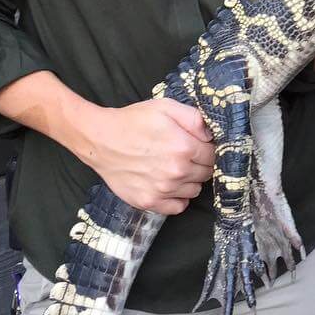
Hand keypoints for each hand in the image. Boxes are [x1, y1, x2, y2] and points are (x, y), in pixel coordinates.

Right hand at [80, 98, 214, 215]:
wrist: (101, 140)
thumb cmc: (133, 121)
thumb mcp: (166, 107)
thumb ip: (194, 118)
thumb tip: (211, 135)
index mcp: (184, 147)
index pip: (213, 156)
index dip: (209, 149)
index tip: (200, 146)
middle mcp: (176, 172)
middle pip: (206, 174)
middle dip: (201, 164)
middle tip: (187, 155)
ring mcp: (163, 190)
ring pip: (194, 191)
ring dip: (190, 180)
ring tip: (175, 167)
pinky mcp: (149, 202)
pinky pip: (178, 207)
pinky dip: (178, 198)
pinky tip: (169, 184)